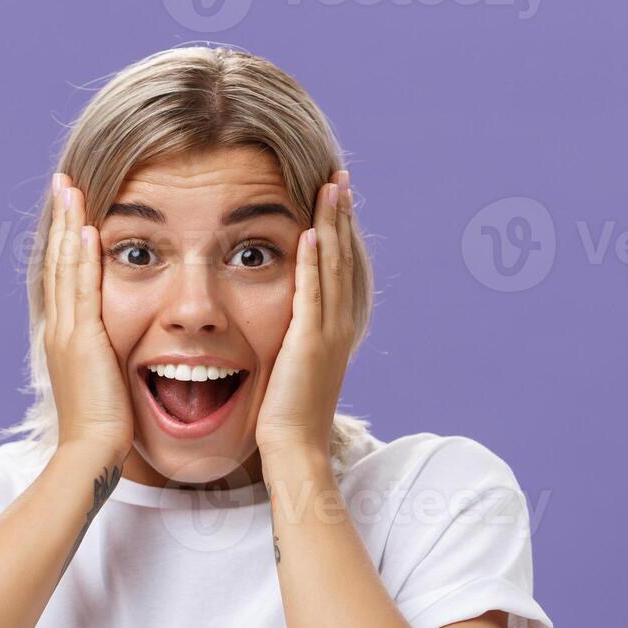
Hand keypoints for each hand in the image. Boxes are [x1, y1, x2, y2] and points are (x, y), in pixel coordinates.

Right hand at [43, 174, 133, 463]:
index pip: (66, 275)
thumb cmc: (108, 426)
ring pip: (65, 266)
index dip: (67, 239)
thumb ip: (111, 356)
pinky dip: (81, 257)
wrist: (92, 452)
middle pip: (58, 260)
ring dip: (67, 224)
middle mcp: (61, 327)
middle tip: (63, 181)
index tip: (73, 207)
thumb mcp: (107, 380)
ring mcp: (67, 331)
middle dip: (61, 219)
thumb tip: (123, 347)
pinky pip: (82, 288)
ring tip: (71, 188)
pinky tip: (86, 228)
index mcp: (67, 335)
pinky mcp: (81, 340)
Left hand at [256, 170, 356, 464]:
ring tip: (331, 187)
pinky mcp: (309, 342)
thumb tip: (282, 324)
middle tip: (339, 177)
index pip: (341, 268)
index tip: (334, 198)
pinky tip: (311, 230)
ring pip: (335, 267)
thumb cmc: (285, 418)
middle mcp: (341, 325)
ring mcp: (329, 332)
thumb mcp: (293, 368)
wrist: (293, 450)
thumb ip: (293, 339)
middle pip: (345, 257)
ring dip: (333, 224)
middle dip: (342, 215)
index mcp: (336, 329)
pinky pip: (313, 292)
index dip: (340, 230)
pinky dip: (314, 260)